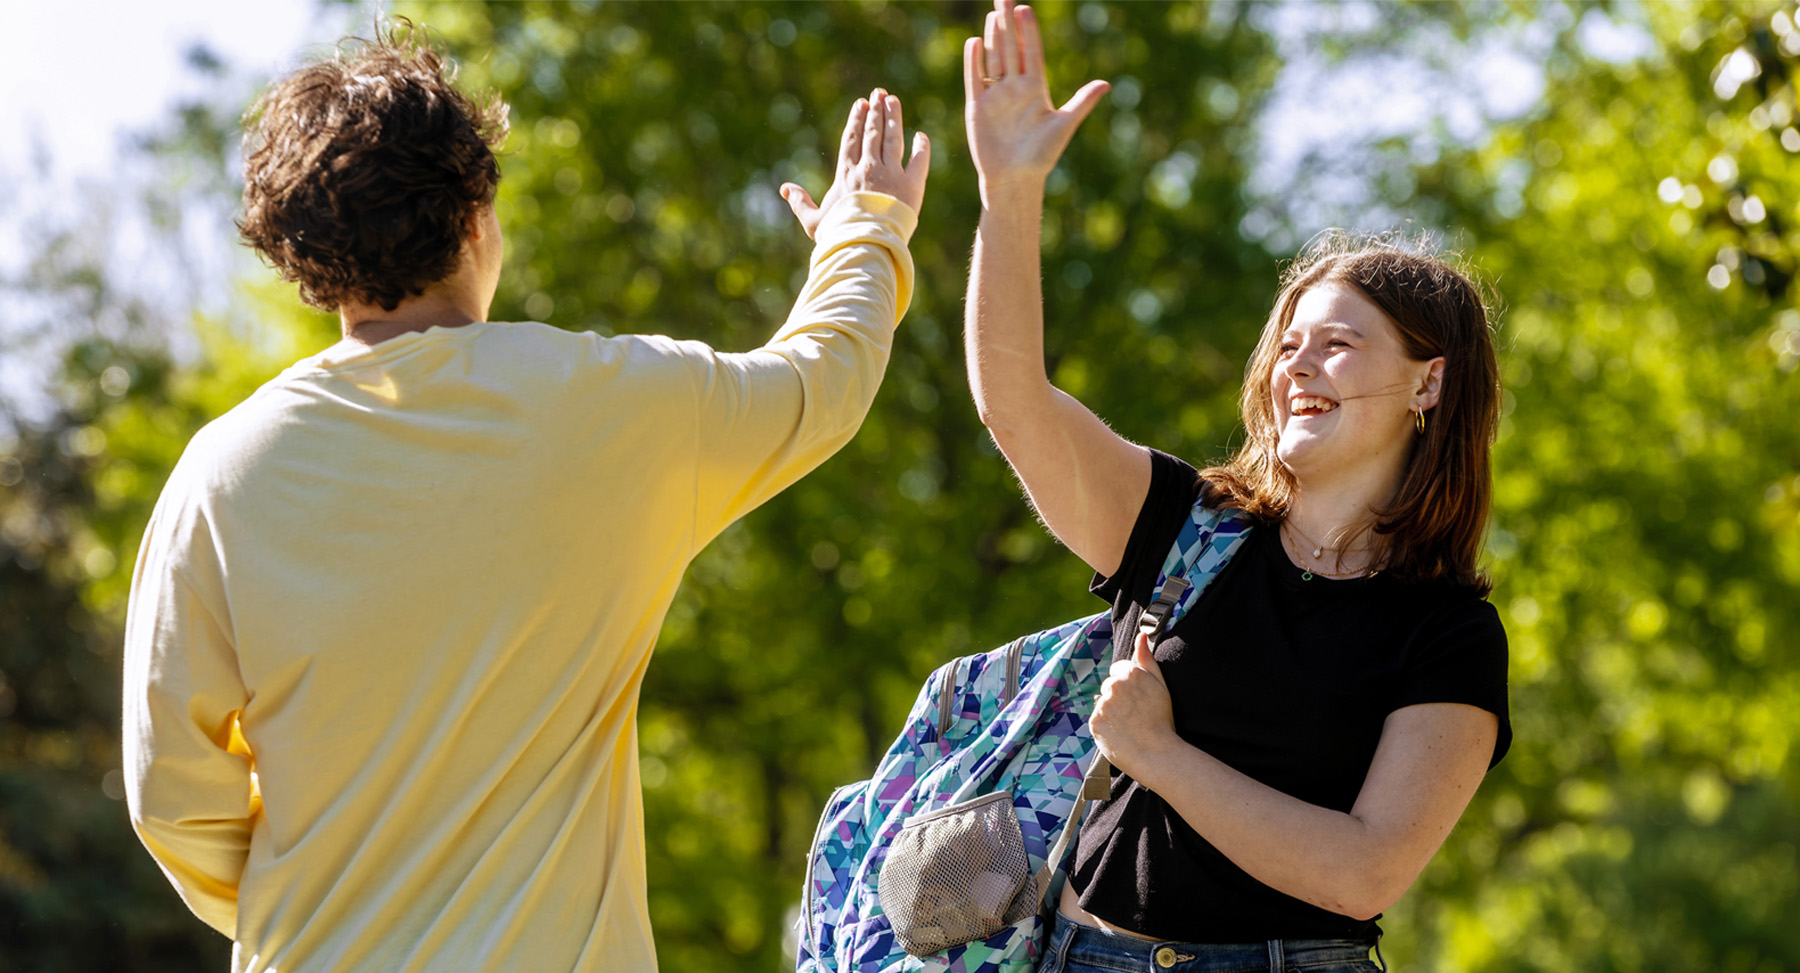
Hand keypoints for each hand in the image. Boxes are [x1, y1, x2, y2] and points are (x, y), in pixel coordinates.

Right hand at [783, 88, 930, 239]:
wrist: (864, 244)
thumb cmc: (838, 235)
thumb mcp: (813, 222)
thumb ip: (800, 203)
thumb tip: (785, 188)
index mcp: (846, 174)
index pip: (852, 140)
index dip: (857, 120)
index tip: (861, 103)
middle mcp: (868, 169)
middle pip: (872, 133)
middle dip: (876, 111)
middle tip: (880, 93)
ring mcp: (891, 175)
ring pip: (893, 139)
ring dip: (894, 118)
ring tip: (894, 101)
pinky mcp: (911, 186)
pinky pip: (919, 161)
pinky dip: (921, 147)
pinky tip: (921, 136)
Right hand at [964, 0, 1108, 195]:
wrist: (1015, 180)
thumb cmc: (1042, 156)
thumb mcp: (1064, 126)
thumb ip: (1082, 103)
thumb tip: (1106, 84)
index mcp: (1036, 89)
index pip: (1032, 53)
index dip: (1029, 31)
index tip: (1026, 8)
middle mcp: (1015, 88)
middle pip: (1011, 48)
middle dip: (1009, 23)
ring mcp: (995, 96)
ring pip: (994, 59)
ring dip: (994, 37)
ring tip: (993, 13)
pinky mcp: (977, 107)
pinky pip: (974, 79)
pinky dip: (974, 62)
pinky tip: (975, 42)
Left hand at [1090, 631, 1181, 782]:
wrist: (1157, 753)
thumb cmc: (1162, 719)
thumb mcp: (1160, 684)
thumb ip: (1147, 658)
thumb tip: (1141, 635)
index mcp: (1131, 673)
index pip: (1119, 670)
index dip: (1130, 686)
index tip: (1139, 699)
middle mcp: (1114, 685)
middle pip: (1109, 686)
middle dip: (1119, 697)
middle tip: (1135, 714)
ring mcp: (1102, 704)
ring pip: (1103, 703)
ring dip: (1112, 712)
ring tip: (1129, 725)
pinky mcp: (1094, 722)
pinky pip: (1097, 719)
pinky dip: (1106, 726)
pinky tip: (1120, 733)